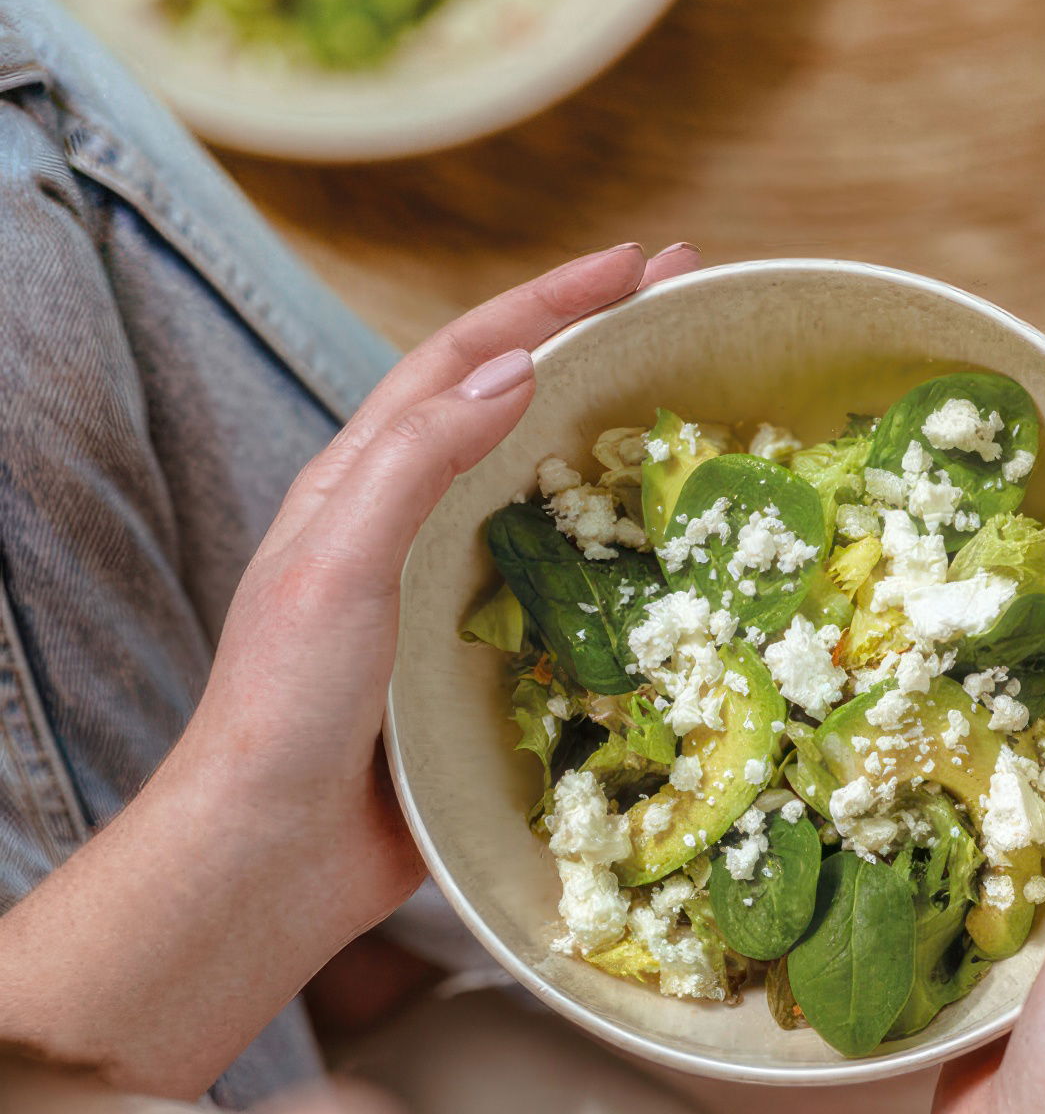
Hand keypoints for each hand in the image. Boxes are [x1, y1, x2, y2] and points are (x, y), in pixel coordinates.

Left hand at [171, 240, 697, 941]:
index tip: (636, 265)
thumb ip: (417, 462)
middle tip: (688, 305)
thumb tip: (517, 373)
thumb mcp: (340, 562)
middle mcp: (411, 522)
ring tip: (697, 413)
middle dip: (598, 347)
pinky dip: (618, 553)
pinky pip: (565, 585)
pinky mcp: (487, 659)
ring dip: (616, 443)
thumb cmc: (287, 705)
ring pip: (546, 493)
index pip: (464, 360)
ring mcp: (452, 590)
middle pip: (514, 408)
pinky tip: (671, 559)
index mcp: (362, 481)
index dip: (549, 303)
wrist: (279, 847)